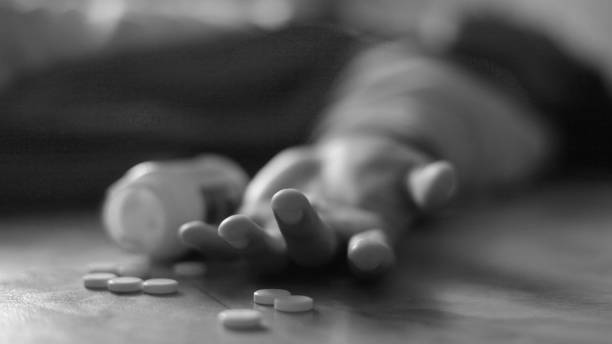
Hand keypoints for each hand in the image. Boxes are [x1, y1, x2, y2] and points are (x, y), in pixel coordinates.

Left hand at [179, 135, 455, 275]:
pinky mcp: (257, 228)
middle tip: (293, 205)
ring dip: (249, 241)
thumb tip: (445, 178)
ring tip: (231, 228)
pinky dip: (210, 239)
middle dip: (302, 230)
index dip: (370, 254)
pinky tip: (189, 232)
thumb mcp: (411, 172)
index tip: (369, 249)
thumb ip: (426, 182)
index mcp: (368, 238)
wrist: (344, 168)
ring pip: (267, 249)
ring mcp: (286, 241)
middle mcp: (325, 248)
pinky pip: (231, 240)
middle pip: (313, 247)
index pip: (373, 254)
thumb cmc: (384, 174)